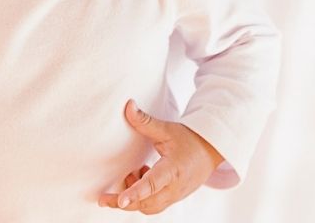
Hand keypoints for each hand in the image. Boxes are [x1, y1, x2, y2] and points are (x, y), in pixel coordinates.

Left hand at [98, 99, 223, 213]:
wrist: (211, 151)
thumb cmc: (189, 139)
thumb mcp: (167, 129)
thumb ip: (145, 121)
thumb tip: (128, 105)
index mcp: (172, 170)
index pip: (151, 185)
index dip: (135, 193)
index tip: (120, 201)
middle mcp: (174, 188)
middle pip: (146, 203)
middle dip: (123, 202)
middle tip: (103, 198)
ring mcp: (175, 195)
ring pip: (149, 207)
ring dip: (134, 198)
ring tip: (131, 174)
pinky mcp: (174, 197)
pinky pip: (154, 205)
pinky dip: (142, 197)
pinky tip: (141, 176)